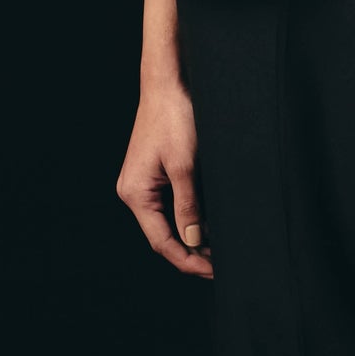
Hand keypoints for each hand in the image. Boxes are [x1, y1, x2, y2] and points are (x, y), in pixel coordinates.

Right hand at [116, 79, 211, 275]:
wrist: (168, 83)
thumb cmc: (174, 117)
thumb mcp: (185, 166)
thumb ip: (188, 206)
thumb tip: (192, 241)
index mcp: (135, 193)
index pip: (161, 242)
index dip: (188, 261)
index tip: (213, 271)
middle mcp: (134, 191)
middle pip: (162, 236)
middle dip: (191, 253)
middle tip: (220, 266)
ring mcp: (142, 183)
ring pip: (167, 222)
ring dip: (191, 238)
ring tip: (218, 251)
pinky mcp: (154, 174)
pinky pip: (169, 205)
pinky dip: (188, 218)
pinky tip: (208, 226)